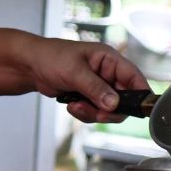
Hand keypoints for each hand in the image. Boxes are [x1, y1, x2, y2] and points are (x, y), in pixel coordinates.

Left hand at [30, 38, 148, 123]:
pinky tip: (71, 105)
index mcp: (109, 59)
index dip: (140, 94)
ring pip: (109, 110)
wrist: (30, 66)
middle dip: (109, 110)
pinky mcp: (89, 97)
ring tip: (76, 106)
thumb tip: (114, 104)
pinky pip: (96, 112)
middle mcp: (107, 73)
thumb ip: (95, 88)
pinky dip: (85, 113)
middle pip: (124, 100)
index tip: (138, 110)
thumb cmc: (51, 57)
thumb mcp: (74, 71)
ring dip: (94, 113)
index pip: (134, 77)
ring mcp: (99, 87)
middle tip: (97, 113)